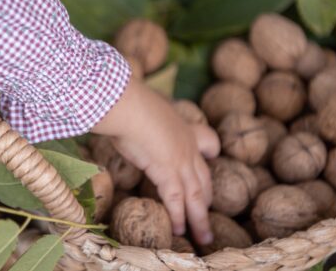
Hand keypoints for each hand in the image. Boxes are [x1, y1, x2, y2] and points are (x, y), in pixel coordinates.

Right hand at [92, 77, 219, 244]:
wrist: (127, 104)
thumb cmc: (128, 100)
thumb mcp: (142, 104)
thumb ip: (141, 108)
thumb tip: (125, 103)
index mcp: (182, 127)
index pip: (207, 142)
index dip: (209, 153)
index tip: (210, 158)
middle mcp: (187, 146)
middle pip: (204, 177)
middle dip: (206, 198)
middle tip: (206, 212)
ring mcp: (180, 160)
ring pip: (196, 196)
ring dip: (200, 219)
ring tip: (203, 237)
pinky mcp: (167, 172)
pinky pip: (176, 200)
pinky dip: (179, 217)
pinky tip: (180, 230)